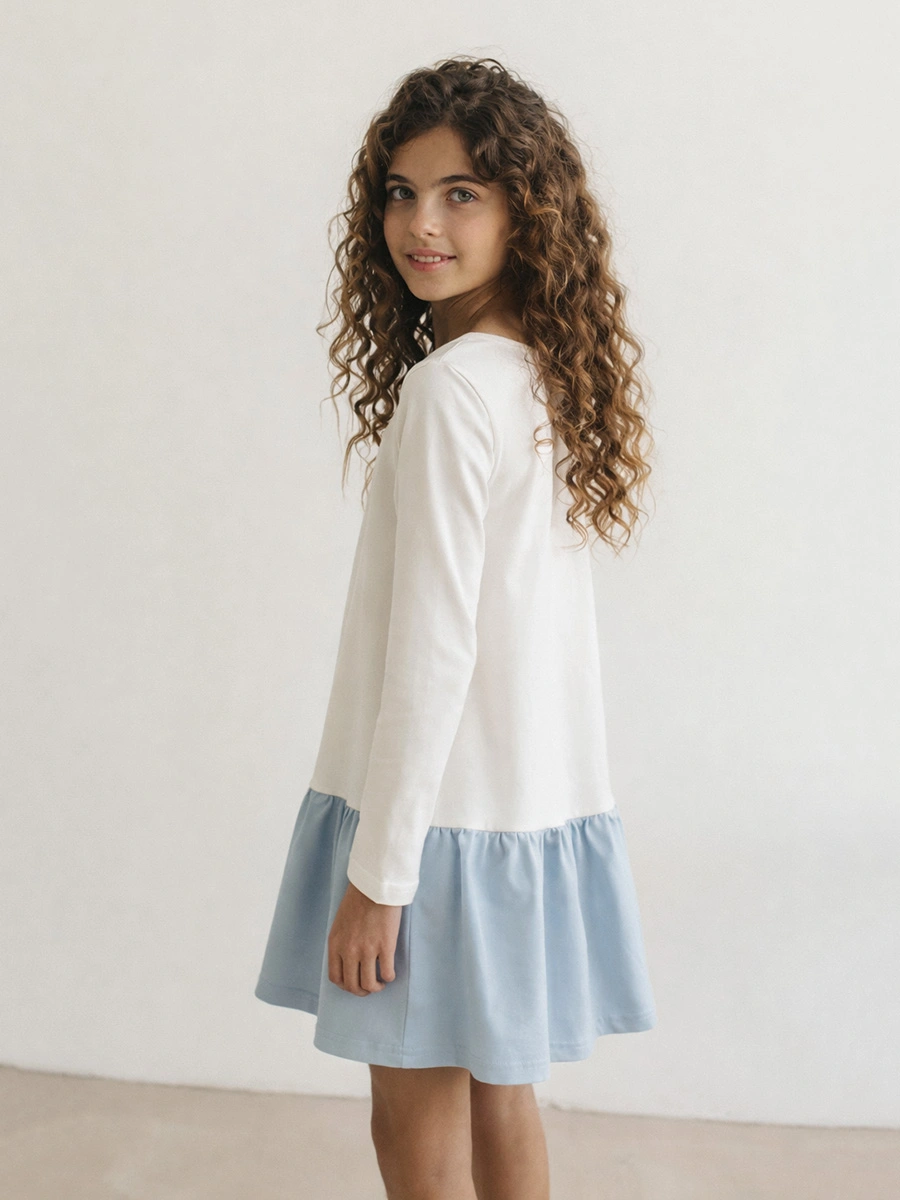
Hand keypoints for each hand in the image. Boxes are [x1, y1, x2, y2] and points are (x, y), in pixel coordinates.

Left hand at [327, 879, 401, 995]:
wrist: (375, 886)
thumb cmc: (358, 899)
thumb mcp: (340, 922)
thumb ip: (341, 942)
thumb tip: (348, 960)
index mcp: (335, 944)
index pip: (335, 977)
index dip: (345, 985)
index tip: (354, 983)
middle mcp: (348, 950)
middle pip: (352, 985)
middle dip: (361, 991)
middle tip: (370, 986)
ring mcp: (367, 950)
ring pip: (369, 984)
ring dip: (376, 988)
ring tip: (381, 982)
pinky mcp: (385, 946)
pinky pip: (387, 973)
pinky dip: (389, 977)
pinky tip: (390, 972)